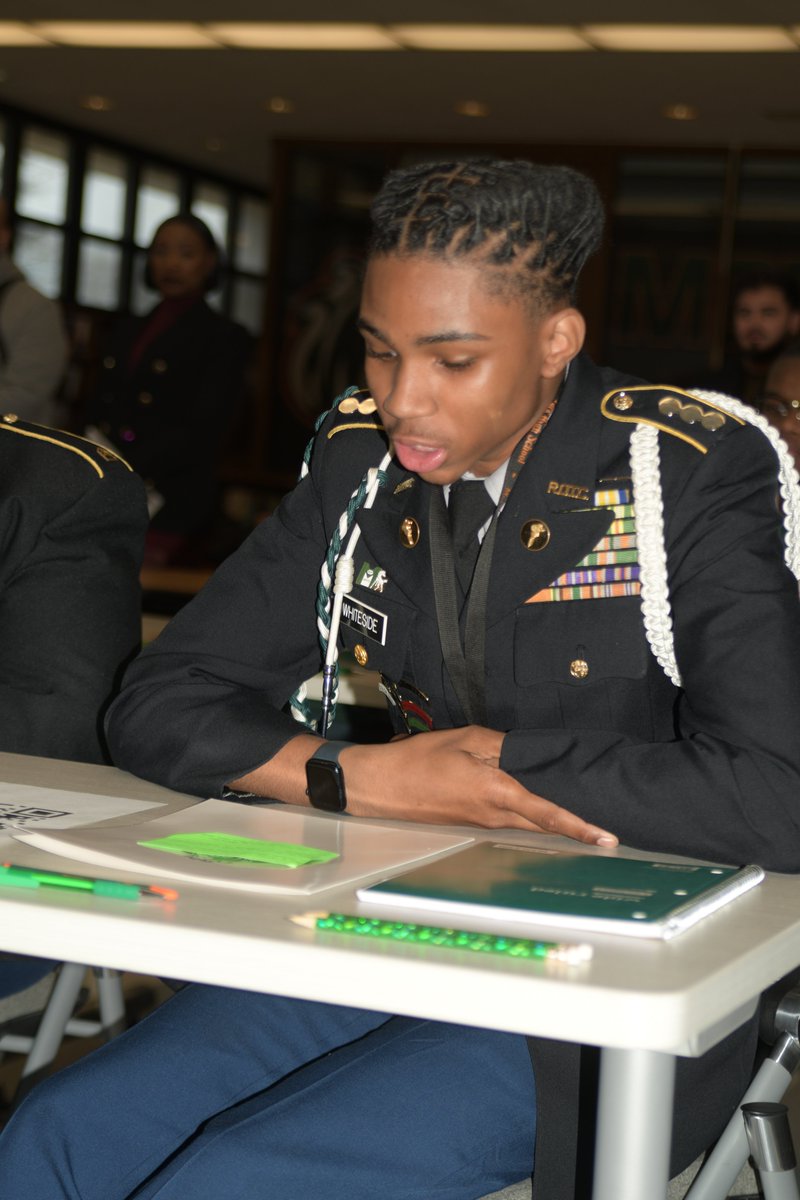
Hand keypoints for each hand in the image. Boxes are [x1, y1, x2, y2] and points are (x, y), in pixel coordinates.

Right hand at [343, 727, 617, 846]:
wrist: (380, 786)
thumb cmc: (417, 760)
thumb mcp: (463, 740)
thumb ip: (500, 746)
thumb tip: (523, 753)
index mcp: (496, 792)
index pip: (547, 812)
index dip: (580, 826)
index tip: (607, 838)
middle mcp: (494, 815)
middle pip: (544, 825)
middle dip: (576, 830)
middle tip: (607, 835)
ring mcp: (482, 822)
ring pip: (528, 825)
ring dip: (555, 825)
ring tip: (583, 824)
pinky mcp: (471, 822)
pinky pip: (509, 822)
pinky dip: (530, 818)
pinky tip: (538, 810)